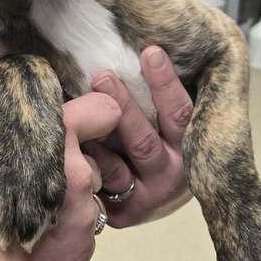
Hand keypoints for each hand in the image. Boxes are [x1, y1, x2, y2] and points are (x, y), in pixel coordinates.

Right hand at [0, 88, 120, 260]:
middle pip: (97, 157)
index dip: (92, 117)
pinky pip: (84, 231)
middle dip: (76, 164)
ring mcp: (84, 215)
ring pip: (91, 196)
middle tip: (35, 179)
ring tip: (31, 213)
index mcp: (55, 136)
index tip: (76, 127)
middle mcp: (80, 172)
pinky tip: (33, 239)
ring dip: (72, 201)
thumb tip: (11, 75)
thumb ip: (2, 104)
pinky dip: (65, 233)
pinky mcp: (83, 249)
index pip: (105, 111)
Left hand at [87, 46, 192, 227]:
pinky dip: (84, 165)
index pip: (180, 113)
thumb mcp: (171, 118)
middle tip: (102, 76)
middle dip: (122, 107)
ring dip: (95, 140)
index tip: (149, 52)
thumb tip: (144, 46)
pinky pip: (99, 186)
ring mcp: (148, 196)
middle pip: (143, 141)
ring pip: (116, 168)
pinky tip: (69, 144)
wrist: (155, 194)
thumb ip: (161, 93)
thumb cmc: (159, 139)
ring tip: (75, 109)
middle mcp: (173, 175)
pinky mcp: (124, 214)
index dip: (165, 83)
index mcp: (191, 146)